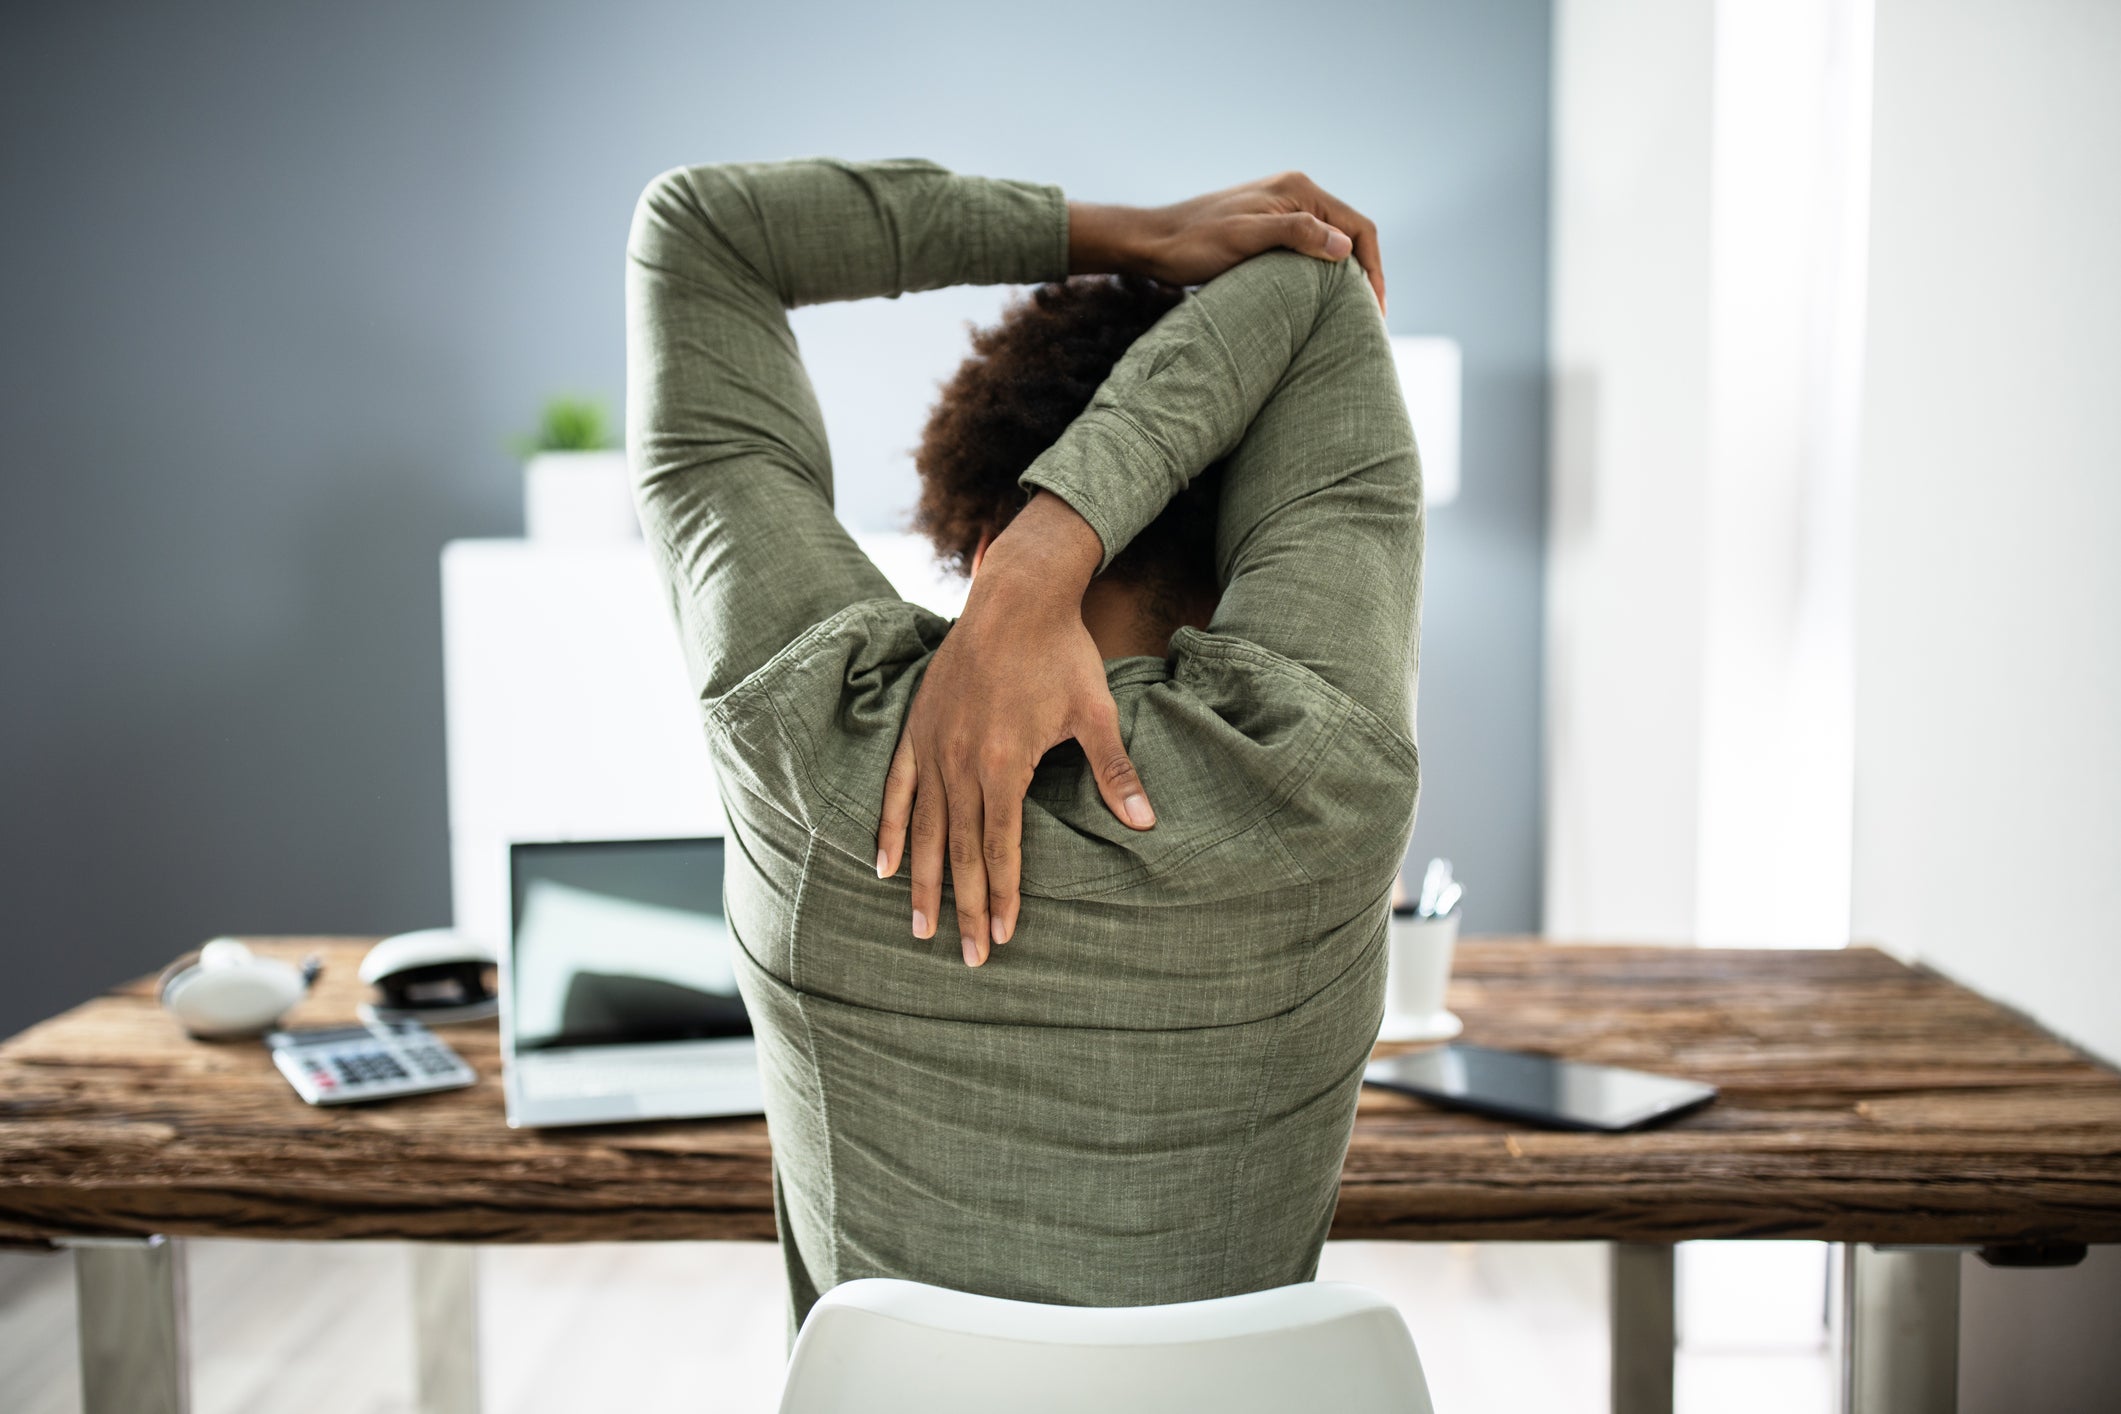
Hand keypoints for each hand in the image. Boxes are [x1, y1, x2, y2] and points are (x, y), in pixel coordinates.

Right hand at [875, 493, 1154, 965]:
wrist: (1015, 598)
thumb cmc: (1061, 654)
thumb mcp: (1094, 712)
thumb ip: (1114, 771)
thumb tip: (1145, 822)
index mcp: (1004, 763)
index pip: (1000, 847)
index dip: (1001, 895)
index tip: (1004, 936)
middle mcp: (960, 762)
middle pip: (959, 850)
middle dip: (962, 907)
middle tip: (966, 958)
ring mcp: (933, 746)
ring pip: (924, 829)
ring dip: (922, 882)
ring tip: (918, 929)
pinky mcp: (917, 729)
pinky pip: (897, 789)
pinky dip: (889, 829)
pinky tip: (882, 866)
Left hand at [1070, 171, 1385, 312]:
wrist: (1153, 243)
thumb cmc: (1194, 243)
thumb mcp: (1245, 239)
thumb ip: (1295, 235)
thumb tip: (1344, 248)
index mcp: (1299, 189)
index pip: (1359, 227)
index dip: (1374, 269)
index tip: (1376, 309)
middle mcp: (1296, 193)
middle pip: (1350, 235)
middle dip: (1366, 274)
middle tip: (1371, 320)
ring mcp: (1282, 209)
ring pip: (1331, 244)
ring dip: (1345, 276)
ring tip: (1352, 315)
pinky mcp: (1268, 228)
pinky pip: (1309, 249)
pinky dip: (1323, 274)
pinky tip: (1321, 301)